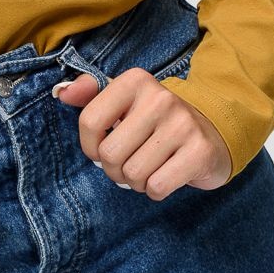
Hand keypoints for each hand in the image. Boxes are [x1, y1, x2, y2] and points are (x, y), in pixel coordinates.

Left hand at [53, 68, 232, 197]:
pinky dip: (155, 191)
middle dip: (114, 169)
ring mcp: (182, 123)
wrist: (211, 132)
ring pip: (132, 174)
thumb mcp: (124, 101)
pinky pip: (156, 188)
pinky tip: (166, 175)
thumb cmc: (155, 121)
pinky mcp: (200, 151)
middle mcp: (160, 97)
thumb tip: (63, 94)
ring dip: (136, 181)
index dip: (90, 147)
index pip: (89, 122)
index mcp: (134, 81)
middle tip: (130, 162)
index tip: (103, 147)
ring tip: (149, 167)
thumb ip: (90, 94)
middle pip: (110, 154)